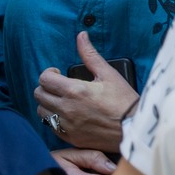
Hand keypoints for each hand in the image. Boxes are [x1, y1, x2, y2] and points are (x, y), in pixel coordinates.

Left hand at [32, 32, 137, 153]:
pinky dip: (54, 119)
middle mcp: (67, 108)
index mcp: (74, 90)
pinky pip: (51, 127)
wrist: (136, 129)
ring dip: (47, 103)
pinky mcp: (71, 138)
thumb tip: (81, 36)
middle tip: (58, 86)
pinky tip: (66, 115)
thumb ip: (90, 55)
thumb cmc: (125, 101)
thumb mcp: (109, 74)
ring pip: (41, 111)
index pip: (44, 79)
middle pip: (39, 94)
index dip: (48, 73)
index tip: (57, 74)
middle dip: (46, 87)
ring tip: (61, 100)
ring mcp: (68, 125)